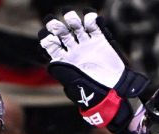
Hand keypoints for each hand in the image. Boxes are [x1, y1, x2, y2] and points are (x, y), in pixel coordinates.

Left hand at [39, 10, 147, 131]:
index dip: (47, 39)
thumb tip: (51, 62)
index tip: (46, 36)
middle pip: (62, 33)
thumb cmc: (91, 91)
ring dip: (72, 21)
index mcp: (64, 61)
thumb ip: (62, 71)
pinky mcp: (100, 41)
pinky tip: (89, 18)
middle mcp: (74, 51)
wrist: (112, 91)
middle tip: (53, 23)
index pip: (52, 46)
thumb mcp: (73, 83)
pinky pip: (94, 27)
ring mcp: (87, 45)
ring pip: (76, 27)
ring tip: (71, 19)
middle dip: (56, 27)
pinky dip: (91, 20)